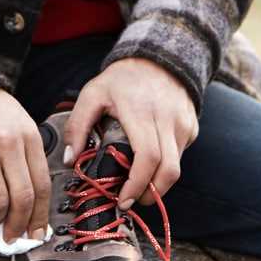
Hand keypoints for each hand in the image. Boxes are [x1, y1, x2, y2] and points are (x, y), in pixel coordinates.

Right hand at [0, 90, 50, 242]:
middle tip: (12, 236)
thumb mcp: (21, 130)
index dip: (40, 216)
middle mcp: (9, 142)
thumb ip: (27, 164)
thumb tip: (31, 211)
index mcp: (30, 137)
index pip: (42, 186)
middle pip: (22, 198)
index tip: (36, 234)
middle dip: (19, 225)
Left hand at [64, 58, 198, 207]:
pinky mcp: (191, 128)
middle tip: (130, 203)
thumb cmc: (122, 79)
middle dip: (150, 194)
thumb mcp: (92, 94)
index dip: (137, 184)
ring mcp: (183, 125)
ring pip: (176, 168)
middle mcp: (167, 119)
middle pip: (168, 170)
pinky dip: (164, 168)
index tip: (123, 200)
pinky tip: (148, 165)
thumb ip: (77, 126)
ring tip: (137, 189)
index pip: (147, 157)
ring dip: (157, 185)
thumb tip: (70, 159)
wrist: (159, 57)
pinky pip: (179, 156)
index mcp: (141, 111)